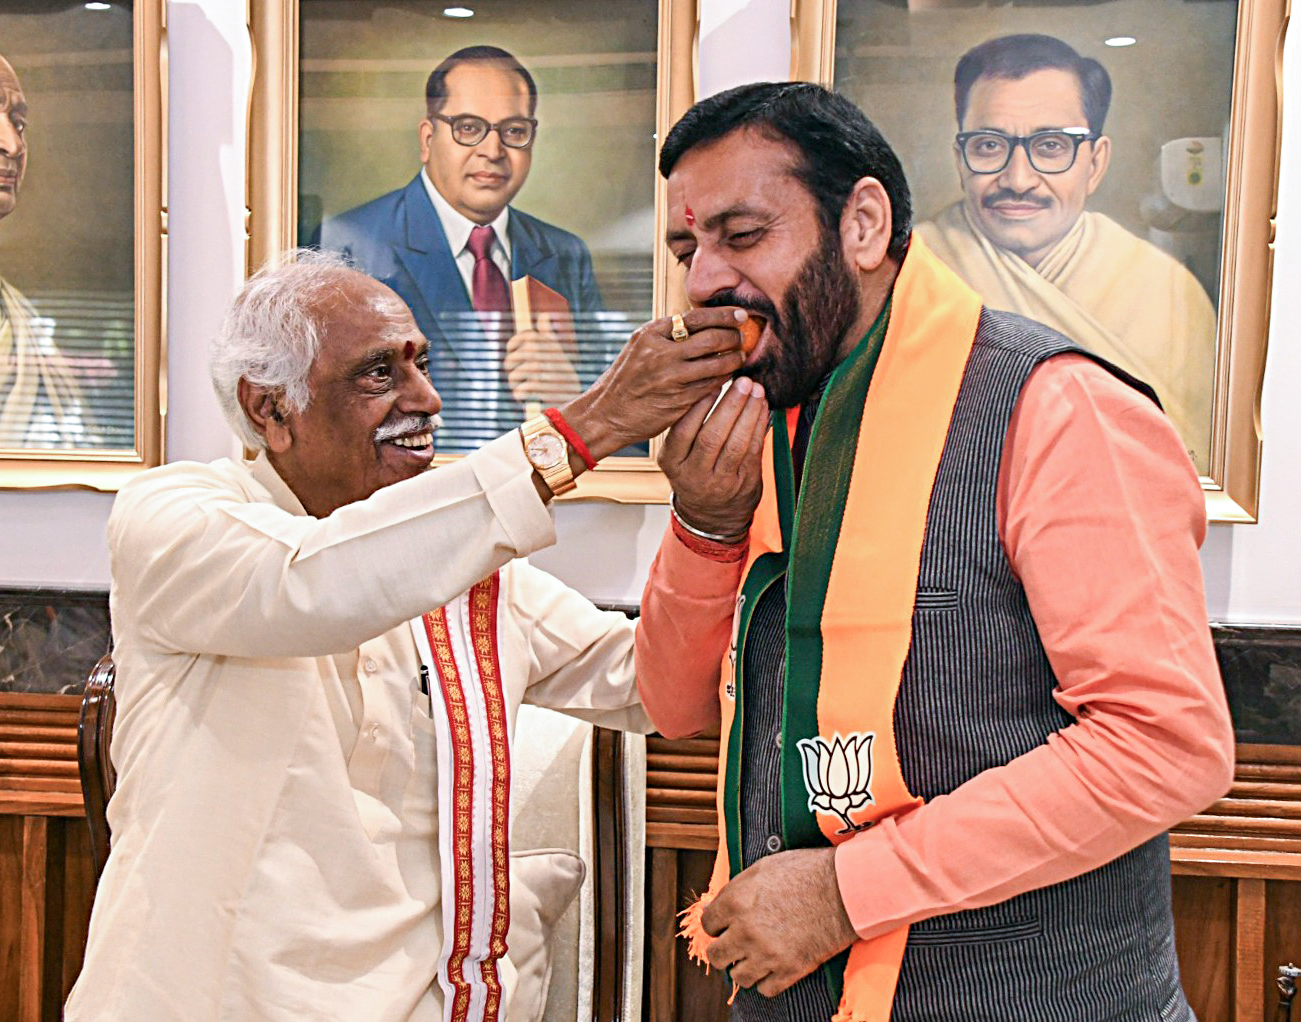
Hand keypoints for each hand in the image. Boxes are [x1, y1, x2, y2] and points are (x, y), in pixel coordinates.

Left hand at [503, 313, 581, 407]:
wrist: (575, 397)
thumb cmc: (562, 373)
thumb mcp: (556, 351)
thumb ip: (547, 333)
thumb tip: (544, 315)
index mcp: (547, 344)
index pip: (525, 337)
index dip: (513, 343)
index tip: (512, 351)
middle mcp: (543, 354)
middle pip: (512, 359)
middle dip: (510, 368)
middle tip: (514, 376)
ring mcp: (540, 371)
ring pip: (513, 376)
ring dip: (513, 383)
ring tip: (519, 387)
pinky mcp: (540, 389)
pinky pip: (519, 390)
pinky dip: (519, 395)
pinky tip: (525, 397)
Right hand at [559, 308, 746, 461]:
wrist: (606, 414)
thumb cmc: (625, 379)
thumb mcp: (639, 348)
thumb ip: (666, 334)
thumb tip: (700, 320)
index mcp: (651, 335)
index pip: (696, 317)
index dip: (723, 315)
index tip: (740, 315)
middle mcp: (661, 354)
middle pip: (711, 339)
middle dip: (733, 337)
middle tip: (742, 337)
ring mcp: (671, 378)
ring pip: (716, 364)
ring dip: (734, 360)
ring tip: (740, 357)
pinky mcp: (679, 400)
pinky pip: (711, 386)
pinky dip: (723, 379)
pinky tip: (728, 376)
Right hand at [660, 376, 767, 537]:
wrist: (711, 516)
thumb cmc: (693, 473)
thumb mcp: (677, 456)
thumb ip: (686, 428)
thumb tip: (709, 385)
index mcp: (672, 462)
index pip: (682, 431)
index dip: (699, 407)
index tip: (714, 383)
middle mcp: (693, 475)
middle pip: (712, 437)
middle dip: (730, 406)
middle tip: (744, 382)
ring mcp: (719, 483)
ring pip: (736, 445)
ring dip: (749, 414)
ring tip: (757, 392)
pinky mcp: (742, 485)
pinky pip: (753, 452)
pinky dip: (760, 428)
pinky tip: (763, 410)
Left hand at [702, 847, 857, 997]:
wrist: (845, 889)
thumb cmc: (806, 872)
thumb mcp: (763, 868)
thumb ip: (735, 889)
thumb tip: (716, 906)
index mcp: (737, 902)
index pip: (707, 924)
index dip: (716, 923)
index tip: (724, 924)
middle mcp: (746, 931)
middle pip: (716, 955)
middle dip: (723, 948)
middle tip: (734, 943)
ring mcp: (767, 954)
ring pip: (737, 976)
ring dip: (743, 966)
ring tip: (755, 954)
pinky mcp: (790, 970)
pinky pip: (764, 989)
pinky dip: (766, 980)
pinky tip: (772, 965)